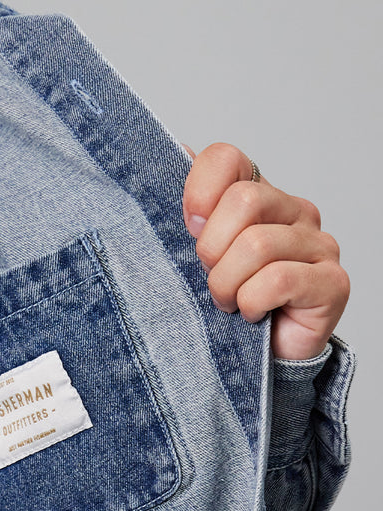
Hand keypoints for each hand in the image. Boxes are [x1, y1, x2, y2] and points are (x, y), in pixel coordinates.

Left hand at [182, 142, 349, 359]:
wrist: (259, 358)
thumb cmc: (227, 302)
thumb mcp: (195, 254)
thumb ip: (190, 208)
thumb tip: (178, 152)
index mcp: (259, 195)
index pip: (226, 159)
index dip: (198, 192)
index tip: (189, 229)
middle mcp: (294, 212)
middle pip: (244, 201)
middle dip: (212, 249)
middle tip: (211, 277)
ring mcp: (318, 245)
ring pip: (257, 245)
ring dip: (227, 285)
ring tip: (229, 303)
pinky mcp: (332, 282)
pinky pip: (277, 279)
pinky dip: (252, 302)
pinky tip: (253, 314)